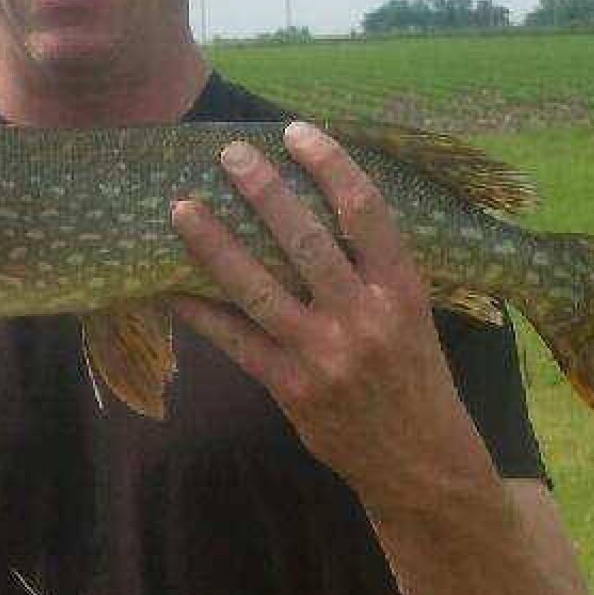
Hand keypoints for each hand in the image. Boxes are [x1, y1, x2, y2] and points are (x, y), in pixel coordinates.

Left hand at [169, 121, 487, 511]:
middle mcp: (365, 317)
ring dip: (215, 245)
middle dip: (264, 192)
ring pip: (260, 288)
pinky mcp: (293, 390)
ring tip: (181, 209)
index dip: (330, 165)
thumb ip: (374, 270)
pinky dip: (202, 313)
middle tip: (228, 155)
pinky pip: (237, 342)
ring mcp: (326, 355)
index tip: (296, 133)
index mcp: (402, 289)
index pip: (365, 211)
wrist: (421, 462)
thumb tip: (318, 210)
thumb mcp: (414, 316)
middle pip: (307, 240)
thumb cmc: (414, 377)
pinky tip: (172, 288)